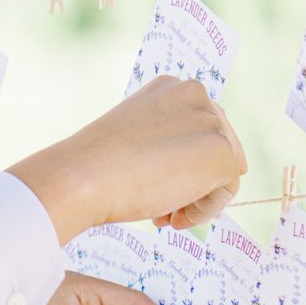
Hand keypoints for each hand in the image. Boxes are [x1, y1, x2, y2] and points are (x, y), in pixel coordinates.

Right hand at [8, 76, 246, 243]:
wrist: (80, 178)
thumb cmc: (92, 166)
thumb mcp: (130, 139)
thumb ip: (161, 141)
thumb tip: (187, 169)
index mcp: (169, 87)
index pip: (197, 125)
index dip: (184, 161)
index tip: (158, 184)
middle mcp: (195, 94)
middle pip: (217, 145)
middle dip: (194, 180)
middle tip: (163, 209)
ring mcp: (211, 122)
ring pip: (222, 169)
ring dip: (196, 198)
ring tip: (165, 216)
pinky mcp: (221, 154)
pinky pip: (226, 191)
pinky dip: (202, 211)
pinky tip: (172, 217)